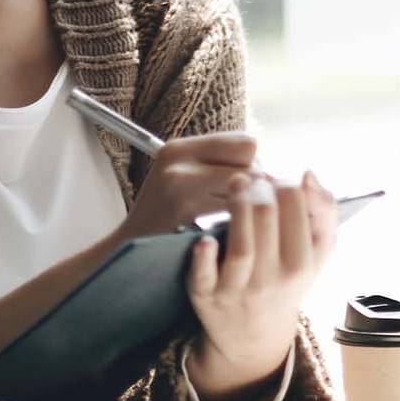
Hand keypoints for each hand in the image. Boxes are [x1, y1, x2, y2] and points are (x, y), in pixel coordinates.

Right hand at [109, 131, 261, 243]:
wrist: (126, 258)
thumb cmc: (166, 224)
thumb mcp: (184, 183)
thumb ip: (219, 168)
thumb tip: (273, 173)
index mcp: (180, 148)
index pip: (247, 143)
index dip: (253, 167)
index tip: (247, 190)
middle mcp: (178, 158)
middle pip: (251, 161)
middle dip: (255, 185)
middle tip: (243, 209)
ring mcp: (179, 181)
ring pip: (246, 184)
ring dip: (248, 205)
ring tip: (235, 223)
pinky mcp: (183, 207)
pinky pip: (235, 208)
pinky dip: (238, 222)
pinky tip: (227, 235)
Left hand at [184, 170, 338, 400]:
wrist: (255, 332)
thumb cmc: (287, 278)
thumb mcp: (317, 251)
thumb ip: (324, 210)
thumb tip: (308, 175)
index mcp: (303, 263)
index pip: (296, 204)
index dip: (283, 181)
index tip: (274, 179)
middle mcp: (273, 279)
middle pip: (266, 215)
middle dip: (257, 185)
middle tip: (251, 177)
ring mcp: (239, 289)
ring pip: (240, 243)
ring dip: (235, 204)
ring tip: (235, 184)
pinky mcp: (206, 296)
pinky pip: (205, 274)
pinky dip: (205, 255)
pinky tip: (206, 235)